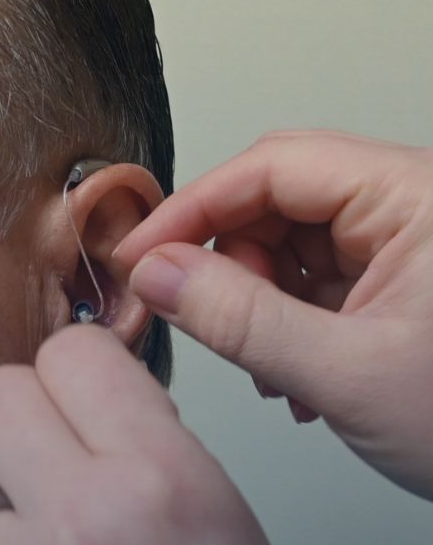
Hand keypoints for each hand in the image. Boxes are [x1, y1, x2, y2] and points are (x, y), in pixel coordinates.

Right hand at [113, 130, 432, 499]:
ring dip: (257, 303)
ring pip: (292, 244)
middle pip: (278, 199)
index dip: (195, 207)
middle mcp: (414, 208)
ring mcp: (408, 248)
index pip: (274, 165)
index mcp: (418, 197)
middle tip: (195, 314)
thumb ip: (241, 320)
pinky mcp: (400, 288)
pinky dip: (287, 327)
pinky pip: (317, 284)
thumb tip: (160, 274)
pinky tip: (293, 378)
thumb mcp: (347, 374)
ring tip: (269, 369)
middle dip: (228, 261)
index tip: (140, 254)